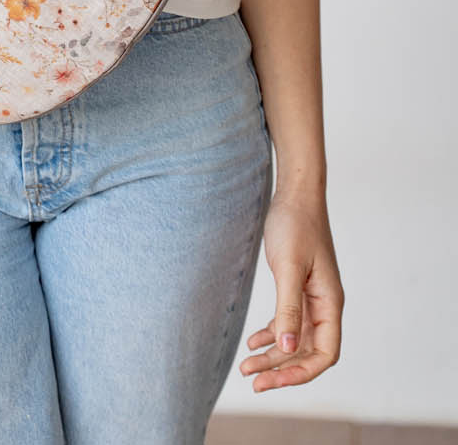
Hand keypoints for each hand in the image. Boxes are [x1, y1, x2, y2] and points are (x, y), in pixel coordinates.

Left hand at [239, 187, 343, 391]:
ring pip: (294, 339)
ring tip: (246, 368)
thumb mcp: (289, 267)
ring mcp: (312, 297)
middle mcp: (324, 305)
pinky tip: (253, 343)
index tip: (271, 381)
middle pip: (307, 352)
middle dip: (281, 370)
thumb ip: (288, 307)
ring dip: (273, 355)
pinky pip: (287, 321)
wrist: (295, 194)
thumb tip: (286, 347)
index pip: (324, 354)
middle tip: (251, 381)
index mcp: (330, 303)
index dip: (300, 373)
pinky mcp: (297, 286)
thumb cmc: (295, 225)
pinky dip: (271, 334)